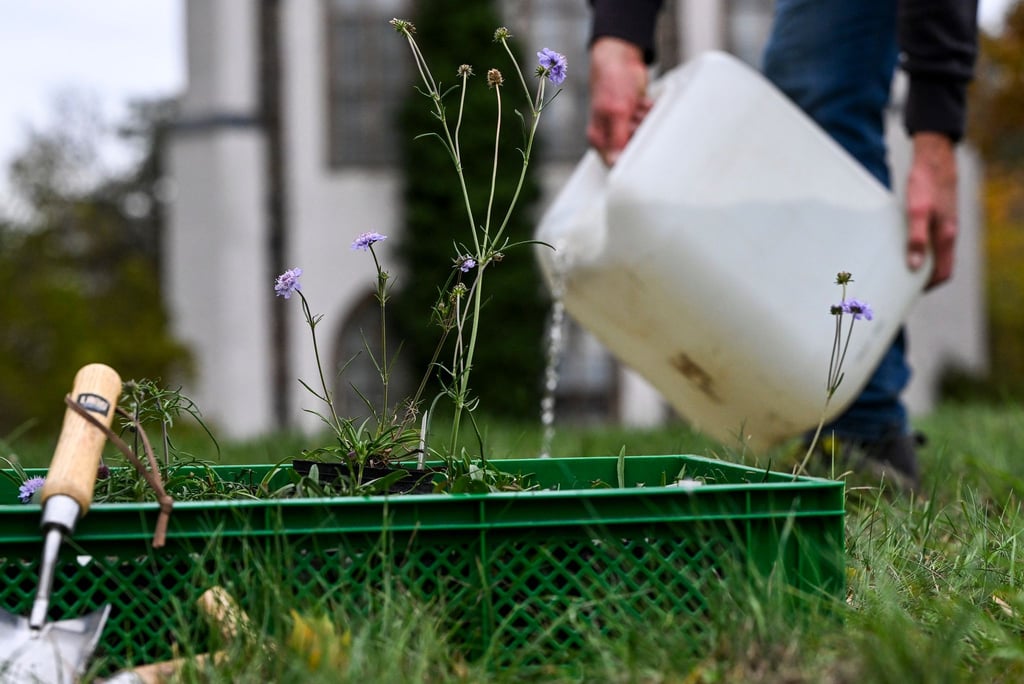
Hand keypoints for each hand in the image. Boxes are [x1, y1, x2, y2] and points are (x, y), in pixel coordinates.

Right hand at [586, 37, 652, 165]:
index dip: (628, 154)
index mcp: (599, 137)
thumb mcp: (616, 111)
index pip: (614, 161)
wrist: (621, 58)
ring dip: (643, 118)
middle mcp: (610, 135)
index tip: (634, 140)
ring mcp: (624, 125)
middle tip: (630, 114)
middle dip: (637, 129)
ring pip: (644, 133)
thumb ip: (617, 138)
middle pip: (633, 147)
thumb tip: (614, 162)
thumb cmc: (611, 81)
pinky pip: (650, 122)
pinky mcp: (635, 117)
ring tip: (633, 104)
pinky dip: (648, 111)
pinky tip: (640, 101)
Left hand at [905, 132, 958, 288]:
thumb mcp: (916, 211)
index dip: (928, 287)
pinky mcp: (936, 218)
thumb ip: (916, 238)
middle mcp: (947, 235)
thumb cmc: (925, 183)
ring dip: (918, 265)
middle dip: (921, 280)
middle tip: (897, 286)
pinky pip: (929, 242)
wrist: (934, 159)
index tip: (908, 294)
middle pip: (938, 267)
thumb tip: (915, 265)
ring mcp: (943, 227)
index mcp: (945, 237)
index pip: (943, 274)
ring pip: (934, 255)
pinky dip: (917, 250)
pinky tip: (900, 247)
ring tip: (895, 270)